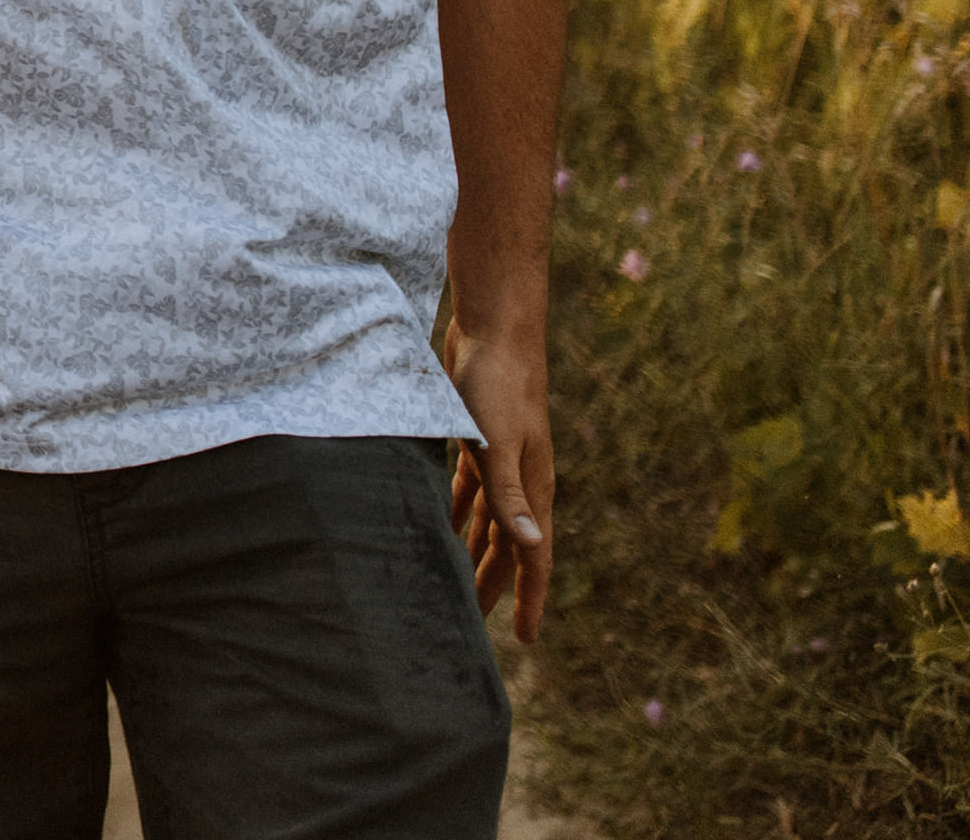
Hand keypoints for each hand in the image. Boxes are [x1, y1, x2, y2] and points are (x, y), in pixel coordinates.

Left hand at [446, 321, 553, 642]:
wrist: (495, 331)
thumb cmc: (498, 386)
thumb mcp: (498, 444)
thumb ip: (510, 494)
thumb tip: (529, 545)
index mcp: (534, 489)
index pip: (533, 556)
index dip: (529, 598)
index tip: (526, 639)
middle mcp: (522, 481)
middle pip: (508, 546)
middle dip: (494, 585)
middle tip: (473, 624)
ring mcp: (501, 461)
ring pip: (486, 522)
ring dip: (472, 553)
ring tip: (454, 584)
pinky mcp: (477, 441)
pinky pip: (467, 491)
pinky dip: (454, 513)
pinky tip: (436, 526)